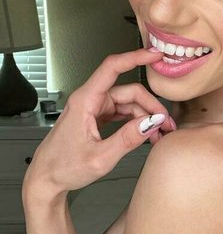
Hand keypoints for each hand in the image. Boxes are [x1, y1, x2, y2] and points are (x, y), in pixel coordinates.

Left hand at [22, 48, 174, 196]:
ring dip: (146, 117)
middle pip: (129, 91)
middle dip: (151, 106)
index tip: (155, 55)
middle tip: (166, 125)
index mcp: (85, 101)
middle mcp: (90, 100)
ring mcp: (94, 108)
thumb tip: (152, 122)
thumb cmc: (63, 167)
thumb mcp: (100, 158)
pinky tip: (146, 134)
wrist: (46, 179)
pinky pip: (123, 113)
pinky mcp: (98, 117)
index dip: (135, 57)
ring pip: (129, 104)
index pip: (112, 68)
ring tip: (159, 135)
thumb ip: (128, 139)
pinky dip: (137, 122)